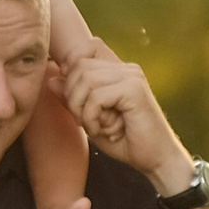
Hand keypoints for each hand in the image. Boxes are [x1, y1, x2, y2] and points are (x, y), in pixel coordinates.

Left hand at [59, 49, 188, 190]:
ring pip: (85, 80)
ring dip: (82, 110)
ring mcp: (132, 76)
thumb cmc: (125, 141)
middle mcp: (126, 68)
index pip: (87, 47)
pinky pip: (96, 97)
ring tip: (96, 127)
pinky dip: (92, 118)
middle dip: (73, 97)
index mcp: (118, 70)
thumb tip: (51, 79)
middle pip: (79, 65)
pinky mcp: (134, 89)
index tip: (77, 101)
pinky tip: (104, 131)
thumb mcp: (91, 119)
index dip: (72, 70)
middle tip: (86, 121)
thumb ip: (72, 99)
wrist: (156, 160)